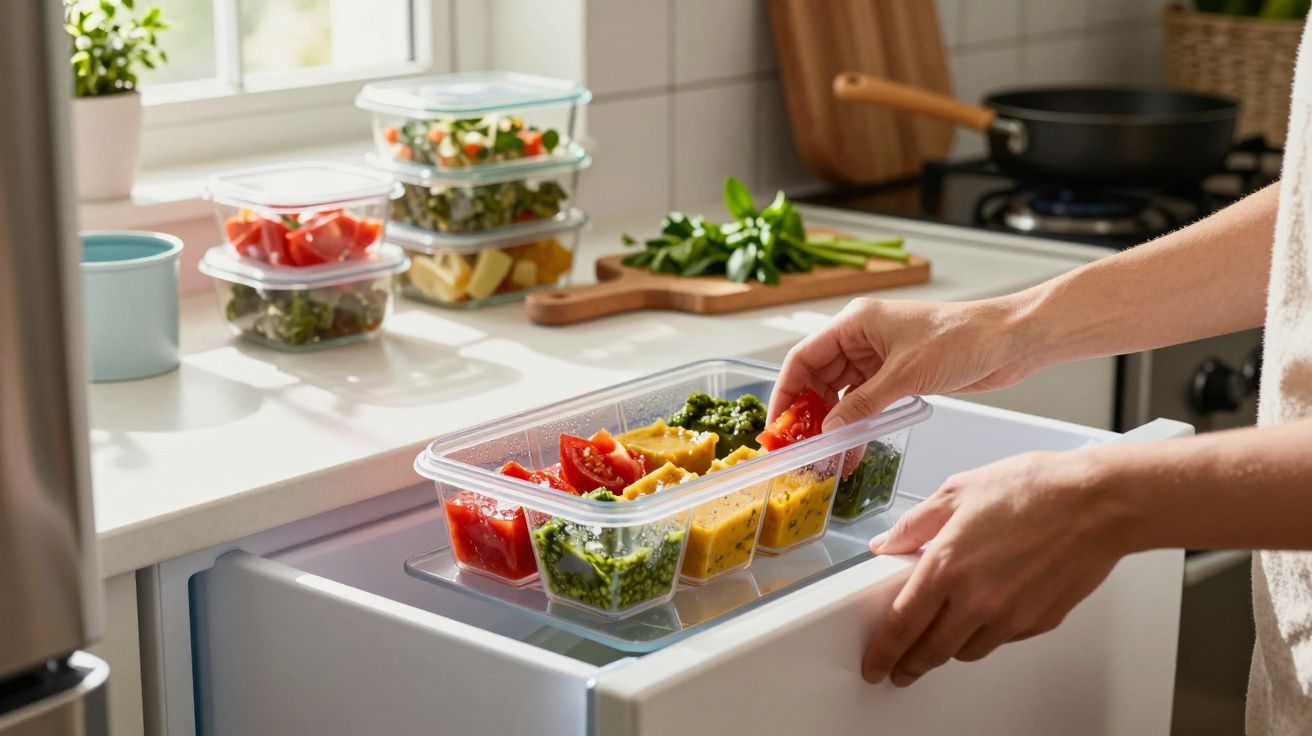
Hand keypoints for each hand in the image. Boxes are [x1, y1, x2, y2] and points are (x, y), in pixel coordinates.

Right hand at [770, 297, 1038, 428]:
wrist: (1009, 341)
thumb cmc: (962, 339)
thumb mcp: (905, 376)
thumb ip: (862, 405)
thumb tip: (829, 430)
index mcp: (854, 323)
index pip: (803, 358)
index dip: (786, 393)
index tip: (778, 425)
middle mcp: (861, 338)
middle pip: (818, 378)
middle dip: (809, 414)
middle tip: (801, 448)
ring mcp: (878, 357)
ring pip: (841, 395)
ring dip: (834, 425)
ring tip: (826, 457)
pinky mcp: (897, 375)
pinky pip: (865, 403)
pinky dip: (857, 425)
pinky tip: (853, 449)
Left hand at [861, 448, 1129, 685]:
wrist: (1096, 503)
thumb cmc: (1034, 489)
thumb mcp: (957, 491)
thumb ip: (914, 524)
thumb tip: (887, 543)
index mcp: (946, 566)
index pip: (902, 623)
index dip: (884, 650)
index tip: (876, 662)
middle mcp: (976, 600)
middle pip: (931, 651)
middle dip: (911, 664)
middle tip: (900, 667)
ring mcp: (1010, 616)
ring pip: (967, 651)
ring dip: (949, 649)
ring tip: (942, 637)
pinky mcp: (1038, 622)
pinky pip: (1002, 640)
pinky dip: (988, 633)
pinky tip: (987, 613)